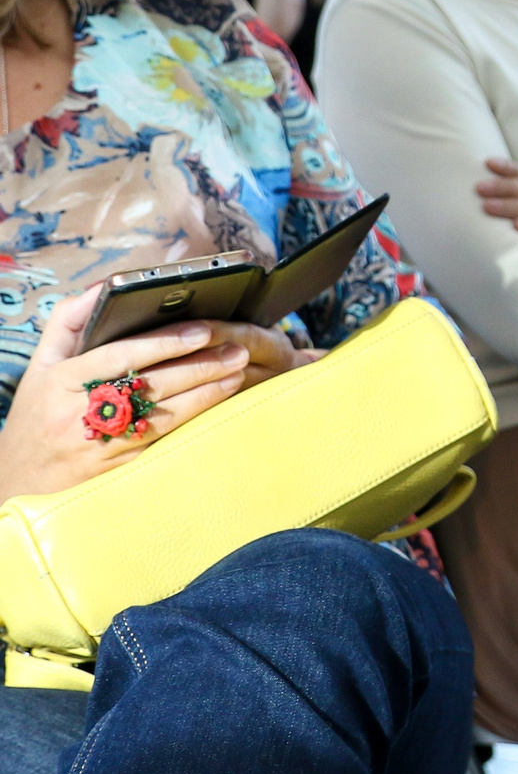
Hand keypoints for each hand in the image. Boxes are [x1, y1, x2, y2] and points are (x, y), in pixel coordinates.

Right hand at [0, 287, 300, 504]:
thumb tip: (102, 288)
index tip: (203, 329)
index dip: (164, 343)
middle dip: (199, 366)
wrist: (16, 485)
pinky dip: (194, 426)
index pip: (120, 356)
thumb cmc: (35, 418)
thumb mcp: (40, 368)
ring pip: (163, 417)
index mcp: (61, 382)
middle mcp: (78, 414)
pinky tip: (221, 410)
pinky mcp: (116, 473)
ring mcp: (98, 447)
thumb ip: (68, 324)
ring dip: (206, 394)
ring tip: (238, 373)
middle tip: (237, 349)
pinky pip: (163, 445)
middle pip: (150, 385)